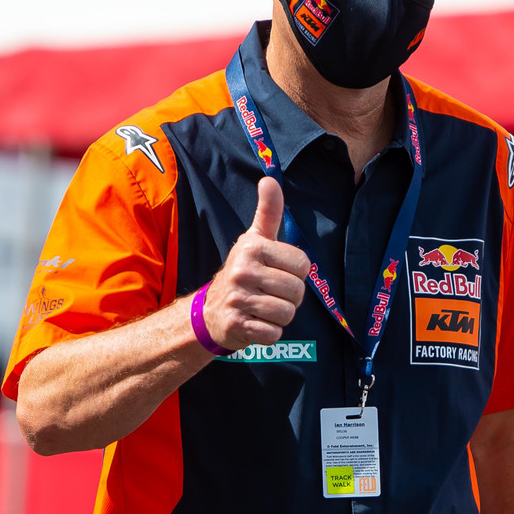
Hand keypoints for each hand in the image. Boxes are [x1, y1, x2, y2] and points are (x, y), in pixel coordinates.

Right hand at [203, 178, 310, 350]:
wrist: (211, 311)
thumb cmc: (243, 272)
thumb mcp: (254, 240)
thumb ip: (268, 212)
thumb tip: (269, 179)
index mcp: (252, 247)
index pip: (303, 265)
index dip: (296, 273)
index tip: (277, 273)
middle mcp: (242, 270)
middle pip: (296, 291)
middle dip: (290, 298)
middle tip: (271, 294)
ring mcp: (238, 299)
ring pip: (287, 314)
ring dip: (280, 316)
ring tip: (264, 309)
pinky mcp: (237, 325)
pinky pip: (273, 334)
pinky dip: (270, 333)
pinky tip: (257, 324)